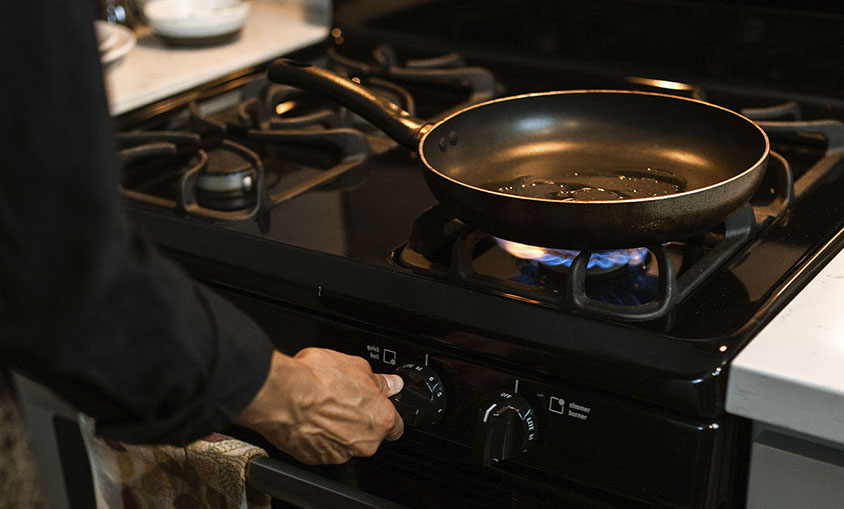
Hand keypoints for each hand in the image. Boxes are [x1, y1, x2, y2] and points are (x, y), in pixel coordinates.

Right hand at [236, 348, 403, 464]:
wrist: (282, 396)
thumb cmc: (317, 380)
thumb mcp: (356, 366)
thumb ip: (378, 380)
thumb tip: (390, 383)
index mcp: (381, 419)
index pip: (396, 426)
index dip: (386, 413)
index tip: (377, 406)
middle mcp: (364, 442)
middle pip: (369, 435)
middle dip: (359, 420)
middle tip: (343, 400)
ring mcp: (339, 454)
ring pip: (345, 443)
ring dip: (337, 428)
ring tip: (322, 406)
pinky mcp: (316, 459)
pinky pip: (323, 448)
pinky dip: (318, 436)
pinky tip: (309, 418)